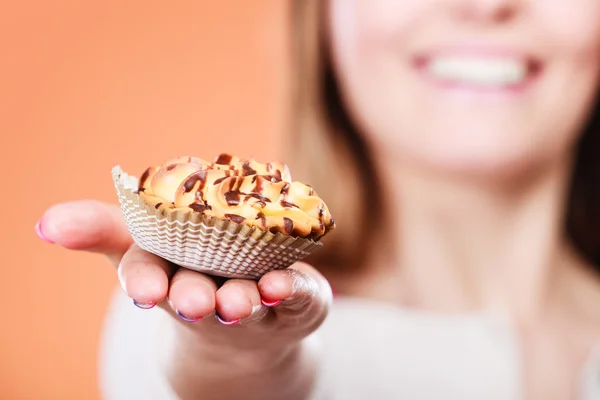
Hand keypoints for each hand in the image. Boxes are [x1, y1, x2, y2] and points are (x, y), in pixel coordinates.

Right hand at [38, 200, 331, 362]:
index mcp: (168, 271)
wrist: (247, 323)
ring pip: (245, 299)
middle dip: (193, 296)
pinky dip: (292, 291)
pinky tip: (286, 285)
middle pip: (195, 292)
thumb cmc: (189, 266)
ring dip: (242, 299)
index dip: (143, 280)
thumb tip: (47, 224)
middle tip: (195, 303)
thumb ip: (102, 227)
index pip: (146, 273)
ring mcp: (252, 297)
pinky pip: (296, 296)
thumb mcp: (141, 240)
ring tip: (240, 301)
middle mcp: (208, 289)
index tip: (143, 289)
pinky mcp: (293, 300)